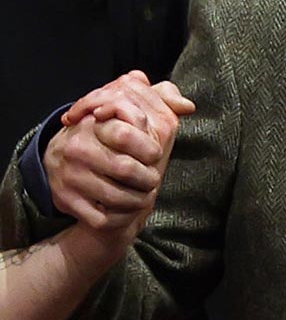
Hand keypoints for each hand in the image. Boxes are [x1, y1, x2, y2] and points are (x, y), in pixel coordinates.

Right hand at [45, 72, 195, 230]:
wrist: (63, 164)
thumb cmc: (105, 138)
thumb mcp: (127, 113)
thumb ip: (160, 100)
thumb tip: (187, 106)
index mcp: (93, 123)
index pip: (127, 134)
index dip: (151, 149)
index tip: (154, 153)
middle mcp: (78, 148)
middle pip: (128, 169)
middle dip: (149, 178)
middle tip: (152, 178)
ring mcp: (70, 176)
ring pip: (120, 197)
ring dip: (140, 199)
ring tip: (143, 193)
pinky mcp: (66, 201)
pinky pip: (104, 218)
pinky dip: (123, 217)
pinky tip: (126, 208)